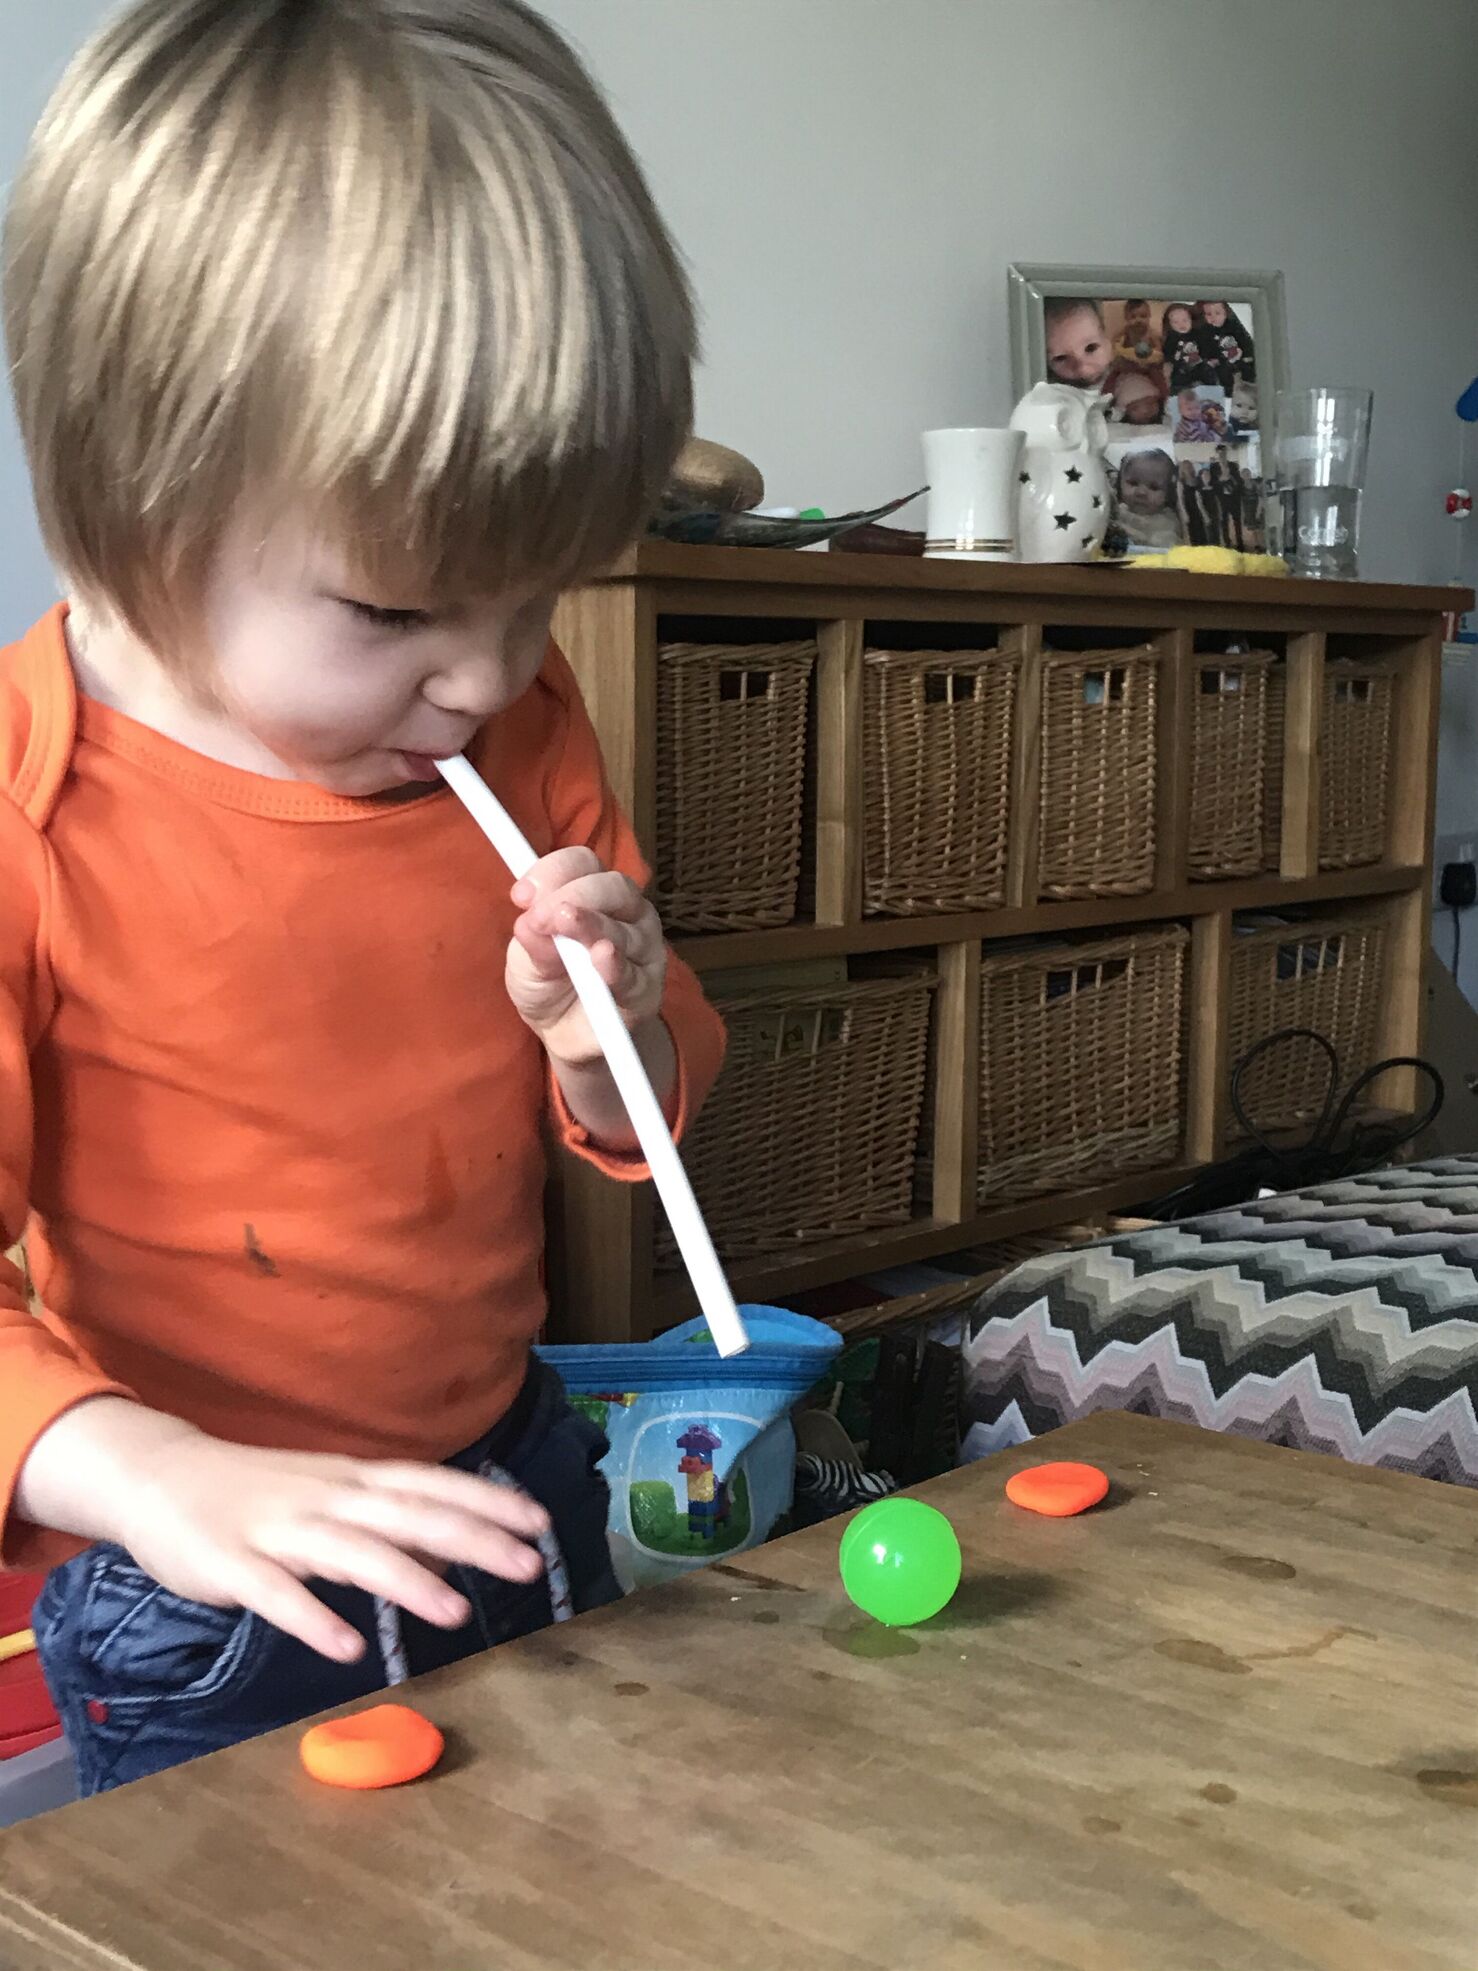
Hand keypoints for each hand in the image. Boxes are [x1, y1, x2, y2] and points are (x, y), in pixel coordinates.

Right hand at [19, 1400, 549, 1662]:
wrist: (158, 1476)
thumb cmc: (256, 1491)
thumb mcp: (328, 1497)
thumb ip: (383, 1525)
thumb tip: (447, 1559)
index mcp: (352, 1479)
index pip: (432, 1484)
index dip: (487, 1500)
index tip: (541, 1521)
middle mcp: (326, 1497)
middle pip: (408, 1514)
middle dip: (472, 1538)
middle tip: (529, 1564)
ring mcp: (278, 1528)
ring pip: (352, 1552)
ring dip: (407, 1582)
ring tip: (457, 1615)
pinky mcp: (231, 1564)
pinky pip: (276, 1595)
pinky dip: (313, 1619)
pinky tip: (347, 1649)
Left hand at [507, 847, 666, 1063]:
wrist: (565, 1033)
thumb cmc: (549, 981)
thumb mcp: (526, 959)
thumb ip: (532, 940)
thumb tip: (529, 922)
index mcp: (593, 892)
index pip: (582, 863)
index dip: (552, 872)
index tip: (521, 895)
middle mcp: (626, 912)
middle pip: (612, 886)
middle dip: (577, 896)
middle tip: (545, 916)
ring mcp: (643, 948)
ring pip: (625, 929)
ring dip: (594, 927)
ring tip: (566, 927)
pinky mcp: (648, 988)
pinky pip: (634, 974)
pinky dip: (616, 966)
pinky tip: (602, 958)